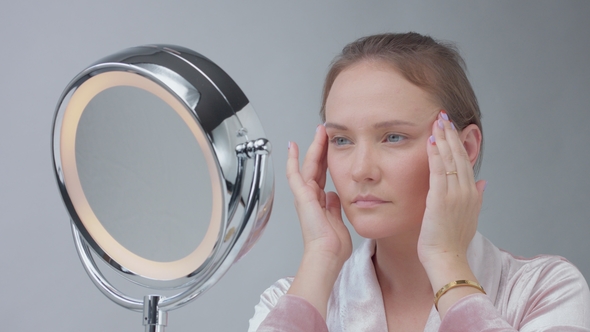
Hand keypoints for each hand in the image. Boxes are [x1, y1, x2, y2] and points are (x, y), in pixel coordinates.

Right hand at [286, 124, 351, 317]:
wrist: (327, 254)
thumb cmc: (334, 246)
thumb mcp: (339, 220)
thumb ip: (335, 207)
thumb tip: (334, 195)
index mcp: (321, 202)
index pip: (324, 175)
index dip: (327, 160)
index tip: (332, 146)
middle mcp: (311, 196)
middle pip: (317, 166)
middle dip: (321, 148)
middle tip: (325, 132)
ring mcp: (305, 195)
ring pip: (309, 165)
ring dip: (314, 148)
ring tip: (319, 131)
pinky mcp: (302, 196)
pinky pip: (295, 174)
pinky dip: (293, 160)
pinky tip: (293, 147)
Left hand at [418, 111, 485, 315]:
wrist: (447, 258)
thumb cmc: (452, 242)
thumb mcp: (469, 217)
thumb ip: (476, 197)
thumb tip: (483, 182)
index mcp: (473, 194)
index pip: (465, 162)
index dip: (459, 143)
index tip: (452, 128)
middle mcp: (466, 190)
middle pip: (460, 155)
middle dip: (452, 134)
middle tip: (444, 115)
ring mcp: (455, 194)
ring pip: (450, 159)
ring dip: (444, 138)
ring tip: (438, 120)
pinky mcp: (440, 198)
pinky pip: (438, 170)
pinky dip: (436, 154)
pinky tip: (431, 140)